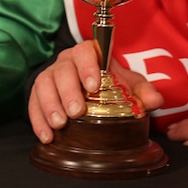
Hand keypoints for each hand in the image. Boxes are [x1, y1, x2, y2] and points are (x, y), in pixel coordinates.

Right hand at [27, 40, 162, 143]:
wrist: (88, 85)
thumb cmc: (109, 82)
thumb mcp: (128, 83)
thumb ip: (142, 91)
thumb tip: (154, 100)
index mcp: (88, 54)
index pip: (84, 52)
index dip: (87, 66)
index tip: (93, 85)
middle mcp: (65, 62)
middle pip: (62, 70)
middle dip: (68, 91)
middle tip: (76, 111)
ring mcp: (50, 76)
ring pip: (43, 85)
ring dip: (49, 105)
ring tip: (59, 125)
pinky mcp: (37, 93)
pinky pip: (32, 102)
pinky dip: (37, 120)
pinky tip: (46, 136)